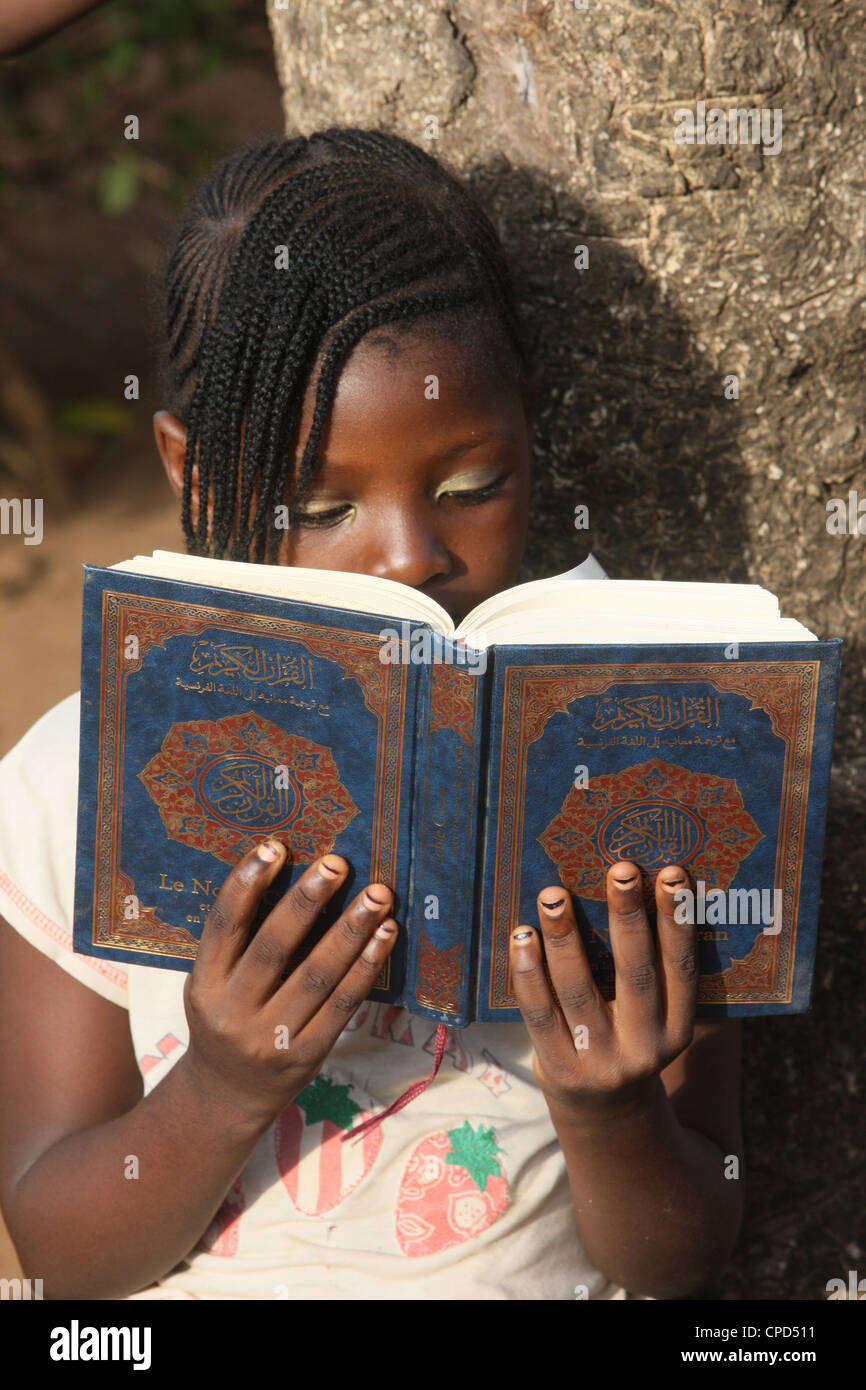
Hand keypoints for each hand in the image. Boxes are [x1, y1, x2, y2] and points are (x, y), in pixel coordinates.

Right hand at [181, 839, 397, 1130]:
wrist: (228, 1096)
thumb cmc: (227, 1019)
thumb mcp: (214, 984)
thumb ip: (239, 943)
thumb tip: (289, 876)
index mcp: (204, 984)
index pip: (223, 926)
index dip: (246, 884)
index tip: (274, 846)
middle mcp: (233, 1012)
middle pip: (274, 947)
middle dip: (308, 900)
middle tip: (337, 863)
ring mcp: (271, 1038)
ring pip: (317, 974)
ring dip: (351, 929)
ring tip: (377, 894)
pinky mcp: (307, 1055)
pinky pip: (343, 1003)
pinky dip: (367, 965)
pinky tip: (385, 935)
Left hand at [508, 861, 697, 1116]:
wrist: (604, 1115)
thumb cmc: (627, 1039)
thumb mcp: (655, 1018)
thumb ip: (653, 969)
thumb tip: (640, 890)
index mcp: (678, 1028)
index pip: (681, 968)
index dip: (678, 922)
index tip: (673, 875)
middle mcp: (644, 1048)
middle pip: (636, 974)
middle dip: (628, 917)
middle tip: (621, 869)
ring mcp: (600, 1061)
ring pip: (580, 990)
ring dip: (566, 937)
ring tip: (554, 894)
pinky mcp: (560, 1068)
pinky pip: (540, 1013)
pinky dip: (528, 972)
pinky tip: (522, 935)